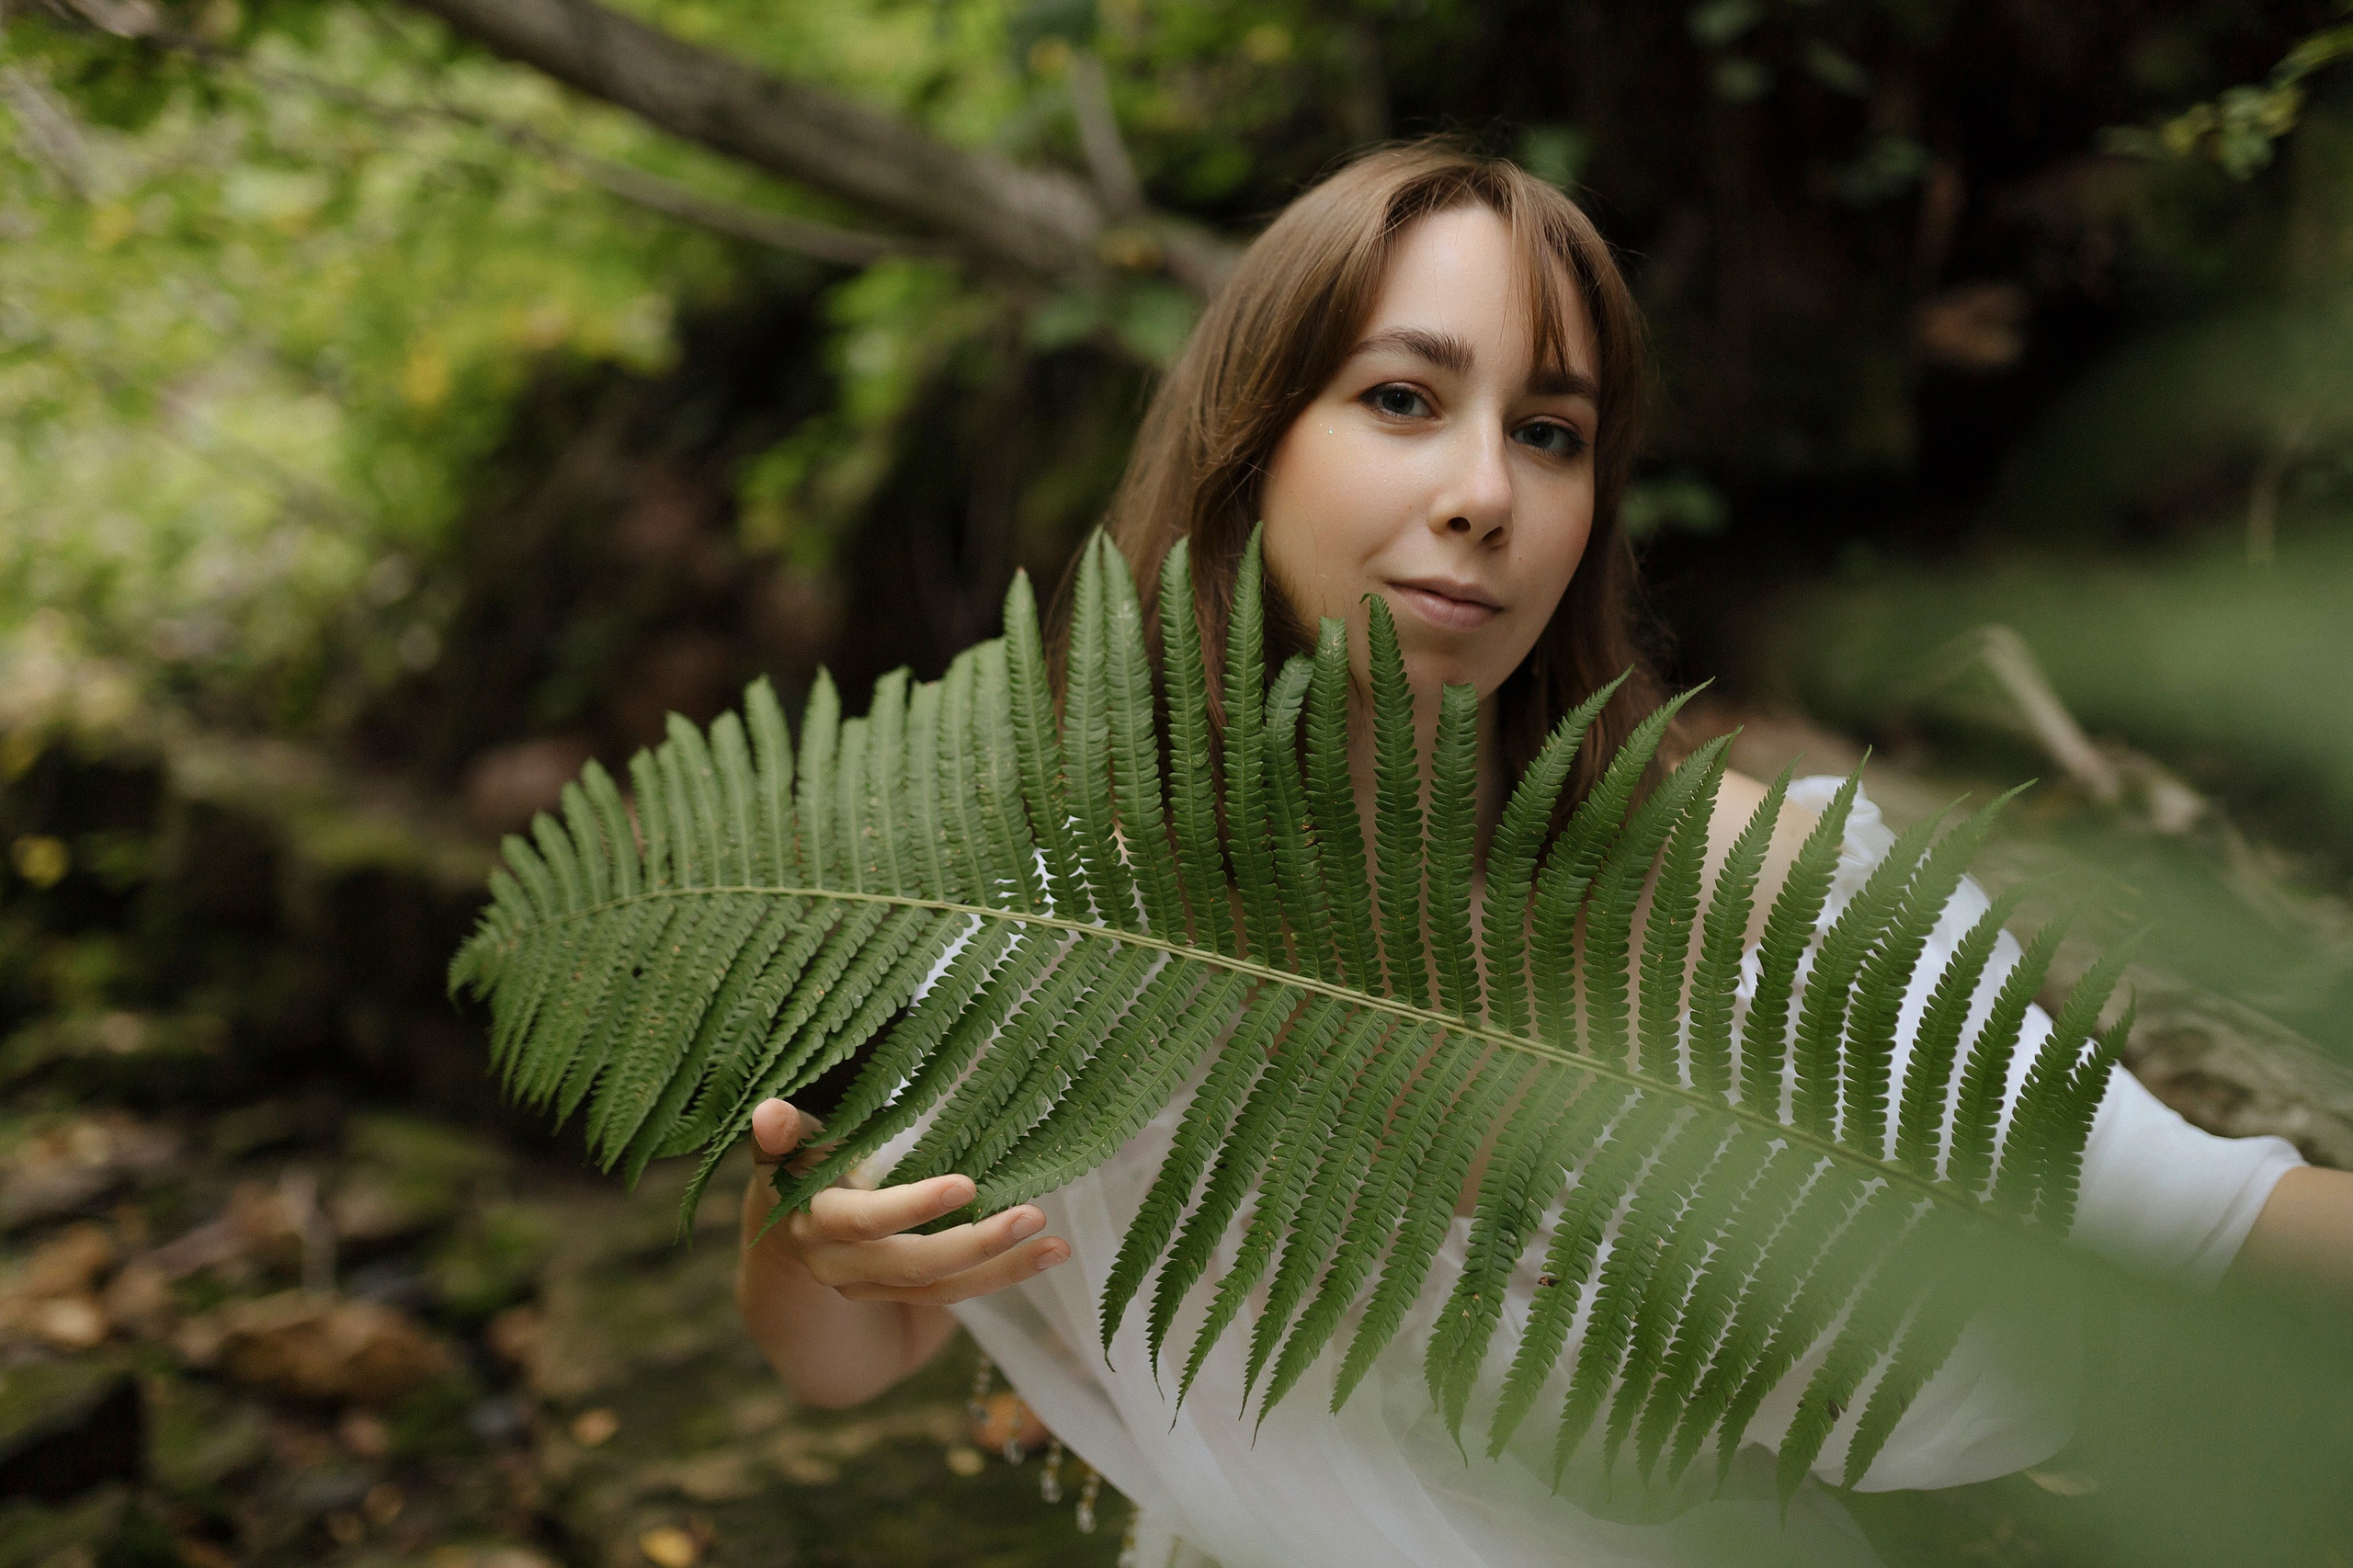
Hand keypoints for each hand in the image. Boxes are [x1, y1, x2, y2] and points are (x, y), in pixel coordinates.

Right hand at [741, 1098, 1069, 1304]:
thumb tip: (769, 1111)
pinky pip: (955, 1294)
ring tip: (1055, 1244)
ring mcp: (872, 1287)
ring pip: (940, 1286)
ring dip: (1001, 1267)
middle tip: (1031, 1214)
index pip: (863, 1219)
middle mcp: (839, 1264)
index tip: (966, 1184)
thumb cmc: (800, 1165)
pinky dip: (1002, 1276)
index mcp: (812, 1220)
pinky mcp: (903, 1297)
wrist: (791, 1240)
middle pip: (910, 1262)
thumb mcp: (786, 1147)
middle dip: (972, 1243)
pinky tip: (1048, 1254)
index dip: (910, 1207)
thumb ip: (783, 1133)